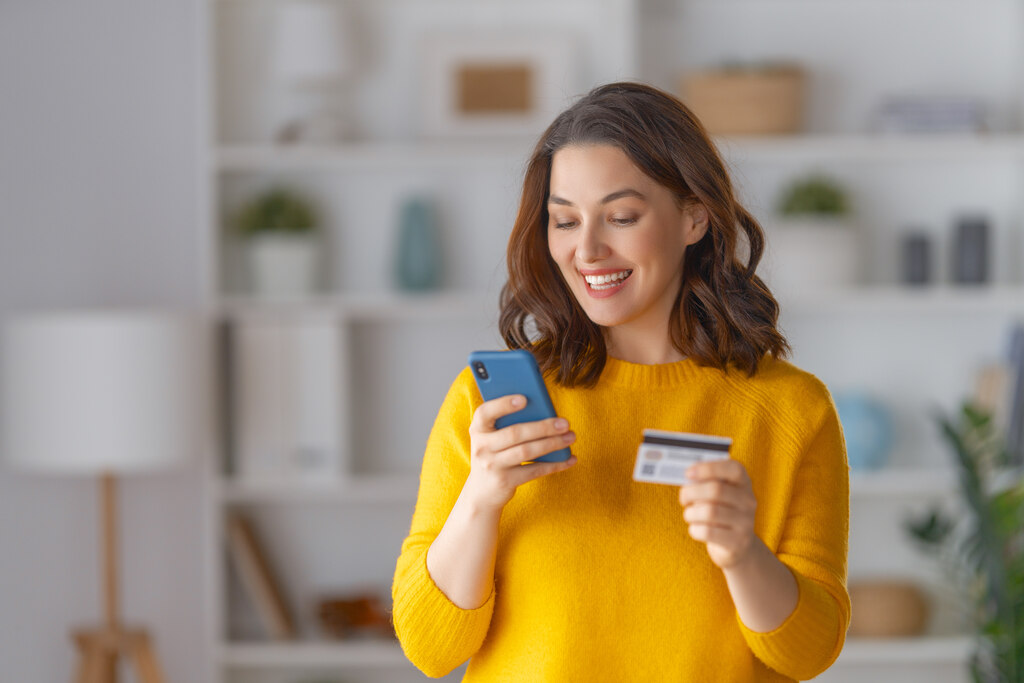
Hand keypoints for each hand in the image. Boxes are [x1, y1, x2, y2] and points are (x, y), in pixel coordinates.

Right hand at [463, 394, 576, 511]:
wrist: (481, 492)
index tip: (525, 399)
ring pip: (526, 451)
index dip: (503, 404)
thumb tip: (543, 410)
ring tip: (570, 437)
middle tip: (565, 423)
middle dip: (543, 427)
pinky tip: (570, 458)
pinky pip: (534, 470)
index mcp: (477, 429)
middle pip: (515, 433)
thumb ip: (507, 422)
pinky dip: (555, 464)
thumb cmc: (493, 454)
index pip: (485, 413)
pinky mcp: (505, 481)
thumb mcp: (492, 437)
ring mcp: (492, 465)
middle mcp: (481, 447)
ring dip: (552, 443)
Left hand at [678, 459, 757, 568]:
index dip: (709, 468)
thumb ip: (706, 483)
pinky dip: (694, 529)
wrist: (737, 545)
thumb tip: (688, 478)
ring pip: (709, 512)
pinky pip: (707, 532)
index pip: (734, 469)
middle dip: (691, 492)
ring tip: (690, 515)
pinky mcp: (737, 542)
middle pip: (716, 490)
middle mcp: (748, 501)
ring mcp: (745, 522)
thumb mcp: (718, 494)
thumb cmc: (720, 512)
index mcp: (743, 483)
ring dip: (691, 513)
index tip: (688, 473)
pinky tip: (696, 528)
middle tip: (683, 498)